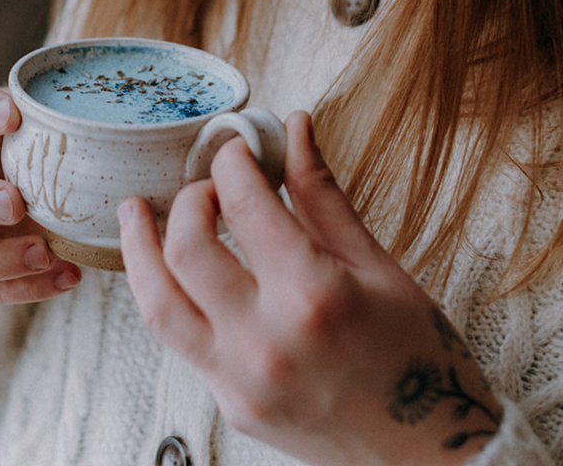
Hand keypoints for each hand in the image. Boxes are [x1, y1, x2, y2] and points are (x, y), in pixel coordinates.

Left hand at [118, 111, 501, 465]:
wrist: (428, 456)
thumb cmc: (417, 355)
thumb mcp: (378, 264)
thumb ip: (323, 194)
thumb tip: (294, 128)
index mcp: (313, 295)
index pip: (244, 205)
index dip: (233, 163)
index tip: (238, 149)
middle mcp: (267, 342)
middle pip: (186, 249)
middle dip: (188, 200)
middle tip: (208, 187)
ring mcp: (241, 382)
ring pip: (157, 304)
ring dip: (140, 250)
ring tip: (135, 214)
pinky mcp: (231, 406)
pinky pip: (183, 341)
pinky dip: (175, 296)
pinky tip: (181, 272)